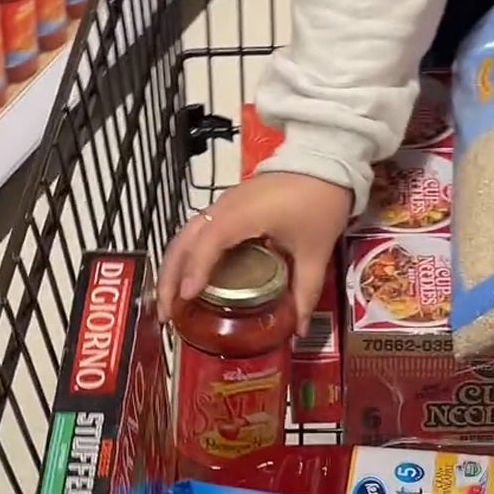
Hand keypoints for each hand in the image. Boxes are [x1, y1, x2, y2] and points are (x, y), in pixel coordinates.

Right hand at [159, 172, 352, 334]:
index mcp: (242, 216)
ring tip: (170, 303)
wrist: (326, 163)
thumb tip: (298, 330)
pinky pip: (196, 231)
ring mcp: (221, 204)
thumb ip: (305, 290)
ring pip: (184, 236)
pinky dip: (186, 255)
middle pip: (183, 242)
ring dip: (173, 267)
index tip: (186, 298)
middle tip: (167, 314)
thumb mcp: (315, 251)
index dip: (195, 270)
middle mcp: (223, 208)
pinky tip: (189, 279)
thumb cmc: (320, 203)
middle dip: (169, 278)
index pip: (207, 244)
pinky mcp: (226, 205)